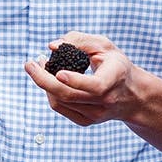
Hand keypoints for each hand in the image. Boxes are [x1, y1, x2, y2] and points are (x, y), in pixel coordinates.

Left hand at [23, 32, 141, 127]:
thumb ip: (79, 40)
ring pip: (60, 102)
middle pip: (68, 95)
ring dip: (43, 83)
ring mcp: (96, 115)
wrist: (131, 95)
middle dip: (43, 79)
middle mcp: (106, 101)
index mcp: (115, 79)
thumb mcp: (104, 46)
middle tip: (29, 64)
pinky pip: (60, 107)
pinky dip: (50, 92)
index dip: (76, 80)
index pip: (96, 87)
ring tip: (39, 66)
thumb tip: (52, 46)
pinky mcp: (86, 121)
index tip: (58, 72)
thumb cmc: (115, 65)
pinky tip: (48, 79)